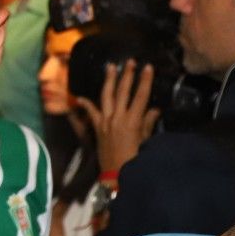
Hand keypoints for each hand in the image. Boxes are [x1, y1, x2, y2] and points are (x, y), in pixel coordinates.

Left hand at [74, 60, 160, 174]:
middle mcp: (118, 117)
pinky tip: (79, 97)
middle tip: (130, 62)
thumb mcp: (145, 140)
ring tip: (110, 67)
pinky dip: (85, 105)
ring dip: (109, 81)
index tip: (148, 67)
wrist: (116, 174)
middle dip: (127, 75)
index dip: (145, 81)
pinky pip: (90, 113)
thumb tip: (155, 109)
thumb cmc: (135, 158)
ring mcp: (105, 121)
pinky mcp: (97, 128)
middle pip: (123, 92)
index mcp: (132, 120)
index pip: (141, 96)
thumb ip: (148, 122)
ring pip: (107, 96)